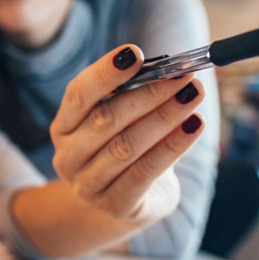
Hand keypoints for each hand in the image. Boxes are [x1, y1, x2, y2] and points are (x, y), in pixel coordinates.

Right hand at [50, 44, 205, 222]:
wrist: (129, 200)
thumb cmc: (127, 146)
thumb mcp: (124, 119)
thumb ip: (135, 95)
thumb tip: (170, 68)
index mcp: (64, 126)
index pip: (78, 94)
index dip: (104, 73)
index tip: (135, 53)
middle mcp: (68, 156)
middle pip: (106, 119)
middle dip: (148, 93)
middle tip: (182, 75)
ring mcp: (87, 185)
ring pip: (127, 146)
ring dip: (165, 117)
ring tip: (194, 94)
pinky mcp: (114, 205)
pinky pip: (144, 173)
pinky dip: (172, 147)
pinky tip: (194, 126)